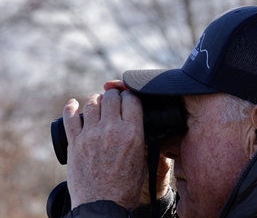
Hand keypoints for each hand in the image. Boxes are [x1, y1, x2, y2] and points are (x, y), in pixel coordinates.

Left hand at [63, 89, 144, 209]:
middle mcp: (112, 129)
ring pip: (92, 102)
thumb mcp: (142, 160)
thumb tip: (136, 123)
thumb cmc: (125, 188)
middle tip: (114, 98)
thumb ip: (139, 137)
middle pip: (112, 97)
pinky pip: (70, 117)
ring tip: (97, 103)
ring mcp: (91, 134)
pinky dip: (70, 107)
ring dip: (96, 99)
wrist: (103, 207)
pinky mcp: (75, 142)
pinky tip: (73, 104)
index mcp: (132, 133)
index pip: (132, 99)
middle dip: (114, 94)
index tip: (129, 98)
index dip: (131, 95)